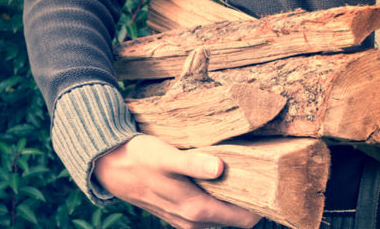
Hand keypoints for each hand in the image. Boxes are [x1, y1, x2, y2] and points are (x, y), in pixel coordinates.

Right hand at [93, 135, 261, 228]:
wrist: (109, 166)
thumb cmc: (139, 158)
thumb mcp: (167, 157)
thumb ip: (194, 164)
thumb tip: (219, 168)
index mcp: (197, 211)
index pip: (245, 220)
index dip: (260, 204)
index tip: (271, 184)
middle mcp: (193, 222)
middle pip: (234, 218)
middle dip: (248, 200)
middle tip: (258, 174)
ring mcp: (184, 220)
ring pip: (220, 215)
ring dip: (230, 199)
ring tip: (239, 174)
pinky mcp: (176, 213)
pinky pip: (206, 212)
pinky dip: (215, 199)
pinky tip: (215, 179)